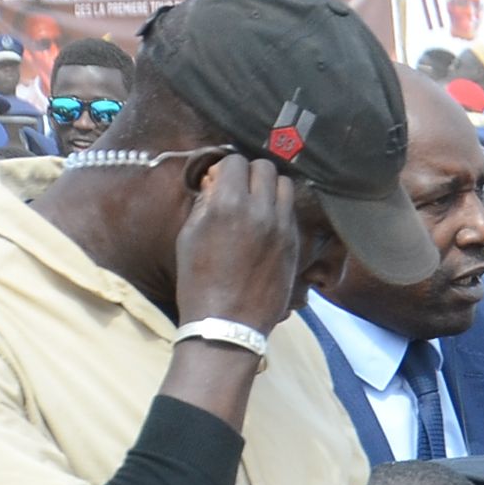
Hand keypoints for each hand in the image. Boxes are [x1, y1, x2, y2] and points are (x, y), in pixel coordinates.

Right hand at [171, 151, 306, 332]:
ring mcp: (282, 227)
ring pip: (285, 185)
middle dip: (249, 172)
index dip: (224, 167)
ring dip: (270, 187)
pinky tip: (267, 221)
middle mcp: (260, 210)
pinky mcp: (294, 244)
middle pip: (265, 167)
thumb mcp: (189, 235)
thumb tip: (215, 181)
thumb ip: (205, 201)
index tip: (218, 180)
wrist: (227, 323)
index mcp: (228, 204)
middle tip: (238, 188)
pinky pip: (291, 211)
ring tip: (256, 202)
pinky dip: (280, 208)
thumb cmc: (199, 280)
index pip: (235, 161)